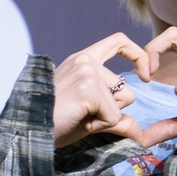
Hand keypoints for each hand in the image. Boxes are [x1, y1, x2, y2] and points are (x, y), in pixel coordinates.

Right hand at [53, 33, 150, 147]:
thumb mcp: (89, 115)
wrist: (30, 132)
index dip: (138, 55)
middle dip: (112, 111)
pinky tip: (79, 122)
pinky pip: (113, 116)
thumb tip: (140, 133)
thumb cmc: (55, 124)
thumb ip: (115, 117)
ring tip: (78, 117)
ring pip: (122, 103)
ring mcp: (87, 72)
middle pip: (127, 89)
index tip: (146, 75)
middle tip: (82, 115)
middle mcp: (85, 60)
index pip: (119, 41)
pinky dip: (100, 126)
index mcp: (82, 59)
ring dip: (105, 119)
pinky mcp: (88, 88)